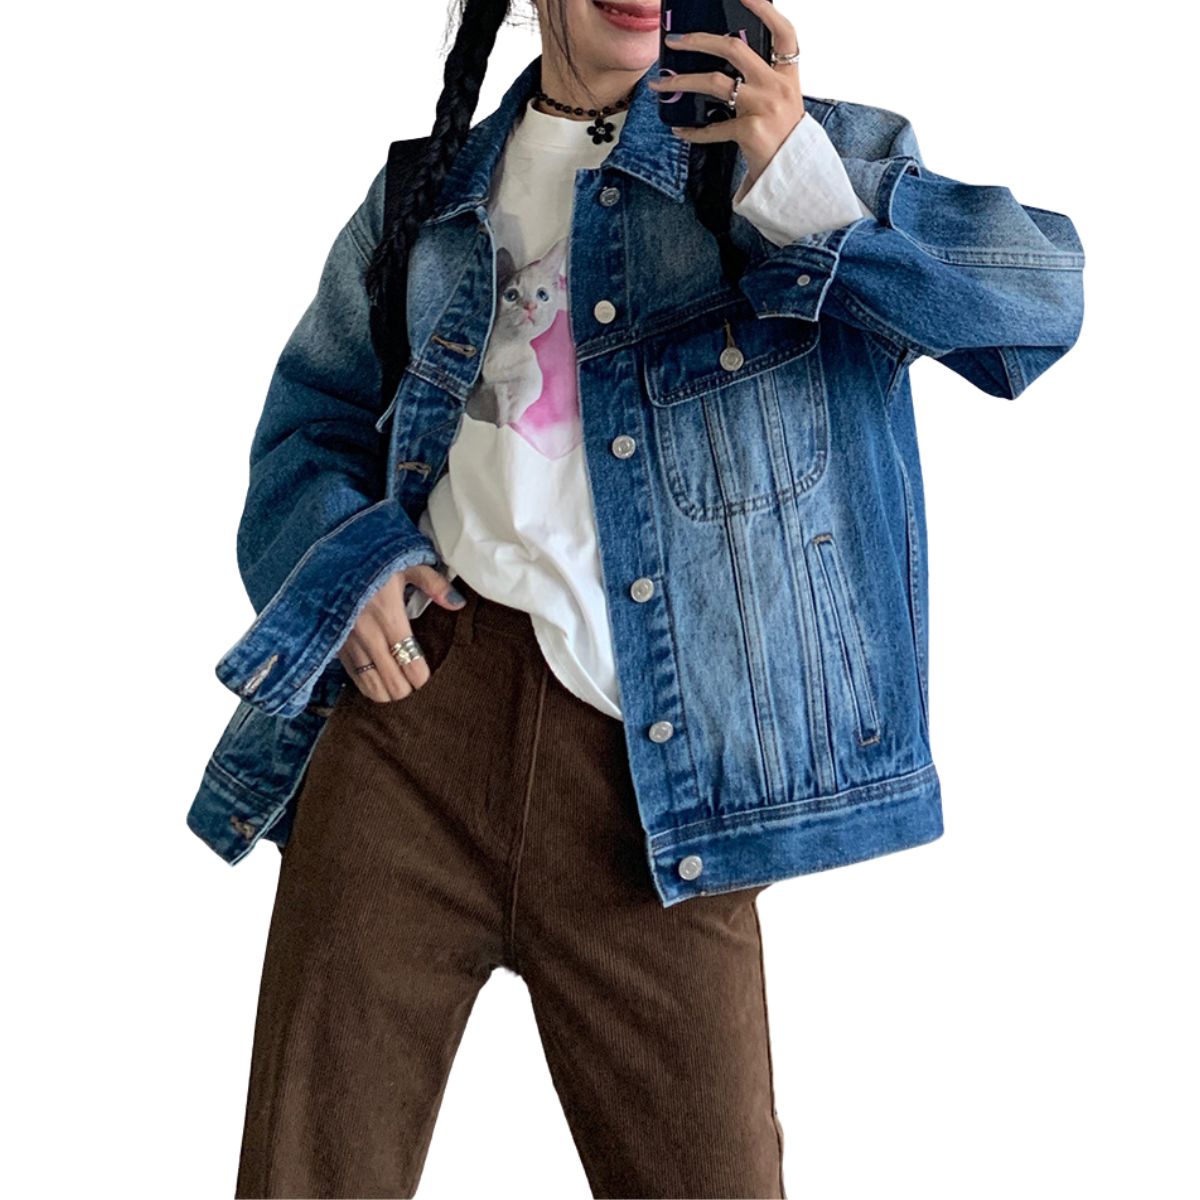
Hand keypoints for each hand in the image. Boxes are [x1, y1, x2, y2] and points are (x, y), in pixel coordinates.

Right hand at [337, 565, 464, 702]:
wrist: (329, 556)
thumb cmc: (372, 557)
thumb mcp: (407, 562)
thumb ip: (433, 584)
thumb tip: (458, 603)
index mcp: (388, 615)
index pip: (410, 662)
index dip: (420, 676)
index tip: (425, 675)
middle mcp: (367, 633)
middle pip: (391, 681)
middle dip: (405, 688)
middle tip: (412, 684)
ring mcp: (347, 641)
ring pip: (369, 683)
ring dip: (385, 691)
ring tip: (396, 689)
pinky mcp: (333, 642)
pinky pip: (351, 674)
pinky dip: (364, 682)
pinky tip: (375, 682)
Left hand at [648, 0, 803, 193]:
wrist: (793, 176)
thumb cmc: (782, 139)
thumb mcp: (780, 104)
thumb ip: (760, 82)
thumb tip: (723, 67)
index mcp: (788, 76)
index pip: (783, 32)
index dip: (765, 9)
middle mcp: (777, 87)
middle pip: (734, 48)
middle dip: (699, 40)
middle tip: (675, 41)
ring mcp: (764, 108)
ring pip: (715, 82)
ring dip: (682, 82)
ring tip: (660, 84)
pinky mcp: (750, 131)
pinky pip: (713, 127)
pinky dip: (694, 131)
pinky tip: (680, 131)